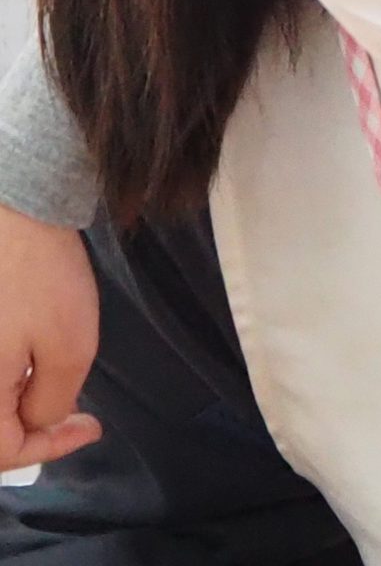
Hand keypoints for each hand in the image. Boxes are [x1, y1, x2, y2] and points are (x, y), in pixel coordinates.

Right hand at [0, 203, 100, 470]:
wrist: (12, 210)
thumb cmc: (37, 275)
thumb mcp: (67, 347)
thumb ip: (52, 401)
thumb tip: (41, 421)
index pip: (2, 452)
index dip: (49, 448)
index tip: (88, 427)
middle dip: (31, 429)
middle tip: (74, 415)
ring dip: (18, 404)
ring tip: (58, 385)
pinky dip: (6, 377)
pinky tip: (34, 358)